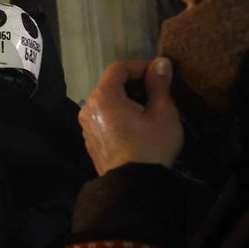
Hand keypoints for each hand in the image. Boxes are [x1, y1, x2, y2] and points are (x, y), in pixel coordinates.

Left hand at [79, 57, 183, 174]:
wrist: (133, 185)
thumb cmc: (150, 145)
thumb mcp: (162, 112)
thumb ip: (158, 84)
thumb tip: (160, 63)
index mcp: (103, 97)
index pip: (118, 68)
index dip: (140, 66)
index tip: (159, 74)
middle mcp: (88, 108)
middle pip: (110, 83)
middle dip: (134, 82)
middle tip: (157, 92)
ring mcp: (86, 125)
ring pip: (106, 100)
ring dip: (126, 98)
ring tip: (149, 108)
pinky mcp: (90, 138)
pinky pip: (103, 116)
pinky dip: (118, 112)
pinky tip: (136, 124)